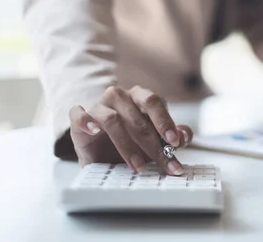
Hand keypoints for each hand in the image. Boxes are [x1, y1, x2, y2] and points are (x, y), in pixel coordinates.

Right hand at [68, 85, 192, 174]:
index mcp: (140, 97)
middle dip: (152, 143)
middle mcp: (120, 96)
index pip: (155, 103)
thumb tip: (184, 136)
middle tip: (162, 162)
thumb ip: (171, 136)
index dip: (165, 122)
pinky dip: (85, 121)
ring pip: (113, 120)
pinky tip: (94, 131)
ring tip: (138, 165)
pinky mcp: (79, 117)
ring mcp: (99, 105)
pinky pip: (78, 114)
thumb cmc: (130, 138)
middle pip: (138, 115)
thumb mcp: (152, 139)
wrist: (99, 145)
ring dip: (127, 145)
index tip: (174, 142)